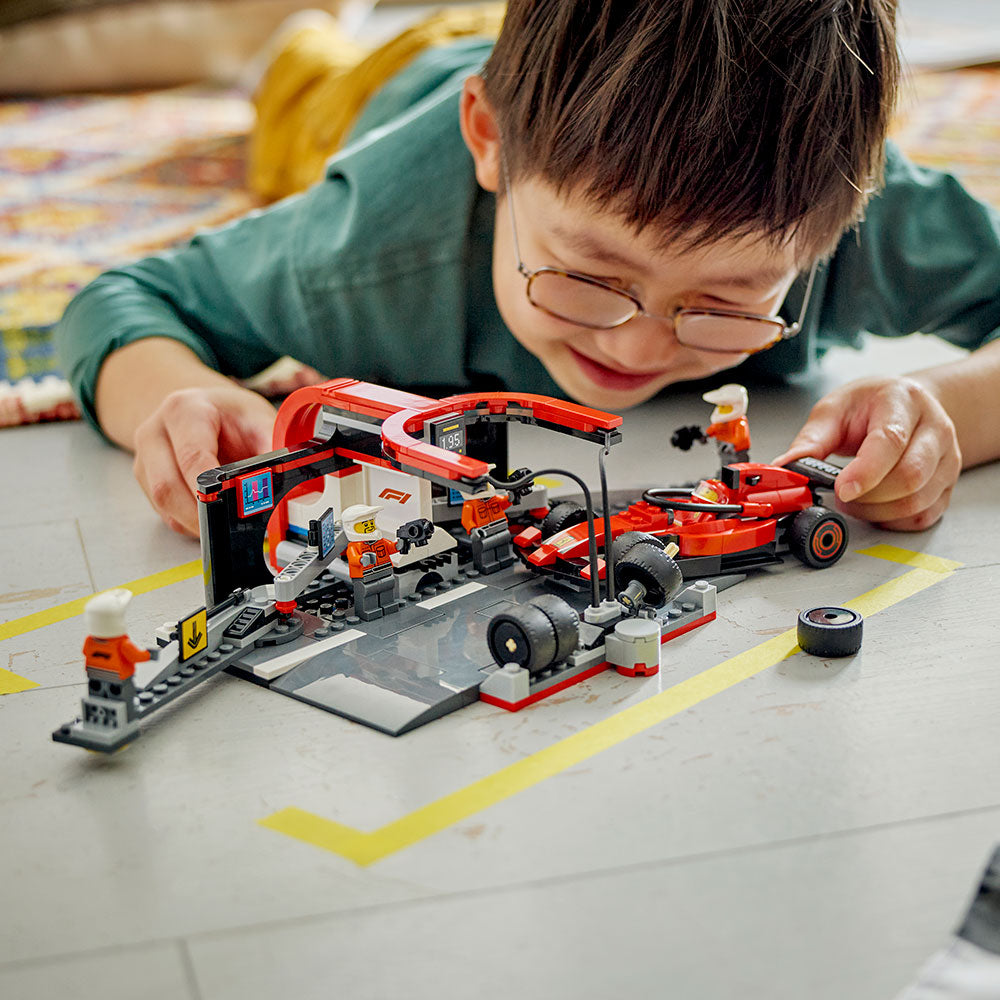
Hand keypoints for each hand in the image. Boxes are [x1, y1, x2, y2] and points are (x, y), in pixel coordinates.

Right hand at [132, 385, 275, 535]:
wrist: (205, 408)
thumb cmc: (230, 414)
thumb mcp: (259, 420)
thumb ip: (272, 449)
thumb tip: (290, 483)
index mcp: (184, 411)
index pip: (192, 457)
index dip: (211, 489)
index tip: (232, 507)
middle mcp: (156, 432)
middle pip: (167, 486)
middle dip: (200, 515)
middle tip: (230, 528)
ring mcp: (145, 457)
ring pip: (161, 503)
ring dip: (193, 522)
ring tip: (224, 523)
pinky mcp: (144, 478)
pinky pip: (163, 511)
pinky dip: (187, 521)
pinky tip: (208, 515)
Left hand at [772, 377, 961, 530]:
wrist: (907, 405)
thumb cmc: (870, 406)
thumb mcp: (834, 410)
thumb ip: (811, 441)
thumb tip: (785, 468)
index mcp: (904, 402)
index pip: (891, 441)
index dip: (866, 471)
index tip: (841, 489)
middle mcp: (935, 429)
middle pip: (910, 476)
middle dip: (867, 497)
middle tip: (841, 494)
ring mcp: (947, 458)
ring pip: (917, 501)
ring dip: (877, 512)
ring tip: (854, 500)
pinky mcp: (947, 484)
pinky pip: (923, 516)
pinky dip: (893, 521)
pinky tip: (876, 508)